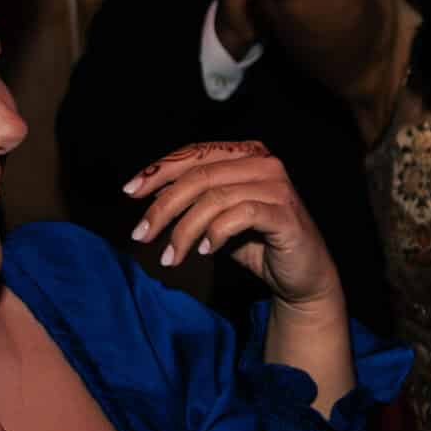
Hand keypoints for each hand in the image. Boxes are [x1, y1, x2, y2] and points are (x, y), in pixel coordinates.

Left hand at [121, 141, 341, 308]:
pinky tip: (204, 251)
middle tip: (141, 235)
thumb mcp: (217, 217)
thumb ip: (193, 199)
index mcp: (247, 155)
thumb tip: (149, 192)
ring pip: (214, 198)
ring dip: (184, 230)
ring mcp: (278, 187)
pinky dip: (214, 234)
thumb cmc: (257, 243)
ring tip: (170, 258)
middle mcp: (265, 163)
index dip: (159, 170)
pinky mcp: (285, 214)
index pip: (195, 154)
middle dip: (164, 207)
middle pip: (200, 176)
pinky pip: (238, 215)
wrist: (301, 276)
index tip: (130, 192)